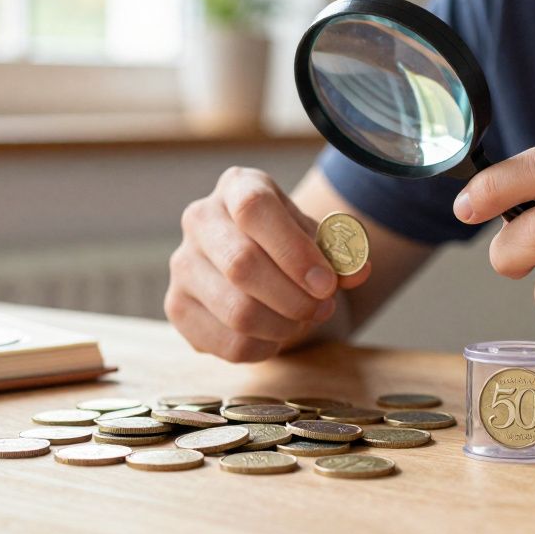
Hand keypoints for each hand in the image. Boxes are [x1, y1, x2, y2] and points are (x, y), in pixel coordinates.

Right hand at [167, 167, 371, 361]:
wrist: (262, 266)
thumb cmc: (292, 246)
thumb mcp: (320, 239)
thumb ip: (342, 253)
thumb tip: (357, 270)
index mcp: (237, 186)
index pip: (254, 210)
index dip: (293, 251)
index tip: (326, 283)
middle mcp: (200, 218)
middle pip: (242, 264)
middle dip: (294, 297)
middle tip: (322, 308)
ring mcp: (183, 264)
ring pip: (236, 310)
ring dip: (283, 326)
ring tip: (301, 321)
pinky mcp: (177, 307)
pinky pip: (227, 343)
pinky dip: (263, 347)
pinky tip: (275, 334)